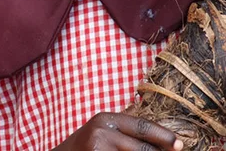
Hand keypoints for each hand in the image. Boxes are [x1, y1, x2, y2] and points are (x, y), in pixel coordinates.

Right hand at [53, 113, 183, 150]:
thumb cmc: (86, 146)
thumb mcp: (102, 131)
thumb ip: (123, 131)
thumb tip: (161, 141)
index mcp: (105, 118)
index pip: (142, 126)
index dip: (163, 136)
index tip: (180, 145)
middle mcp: (101, 132)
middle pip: (143, 148)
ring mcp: (98, 149)